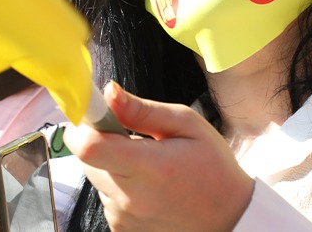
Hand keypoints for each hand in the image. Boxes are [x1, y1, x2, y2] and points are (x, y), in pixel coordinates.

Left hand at [63, 82, 254, 231]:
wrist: (228, 219)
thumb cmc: (212, 169)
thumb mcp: (187, 125)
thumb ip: (142, 109)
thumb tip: (108, 93)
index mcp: (149, 167)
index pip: (89, 147)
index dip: (83, 126)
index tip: (93, 115)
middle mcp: (131, 198)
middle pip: (88, 160)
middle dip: (101, 142)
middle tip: (134, 139)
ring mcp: (124, 218)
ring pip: (97, 178)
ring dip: (113, 166)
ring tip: (148, 167)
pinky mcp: (122, 230)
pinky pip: (107, 198)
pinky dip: (120, 188)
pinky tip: (149, 188)